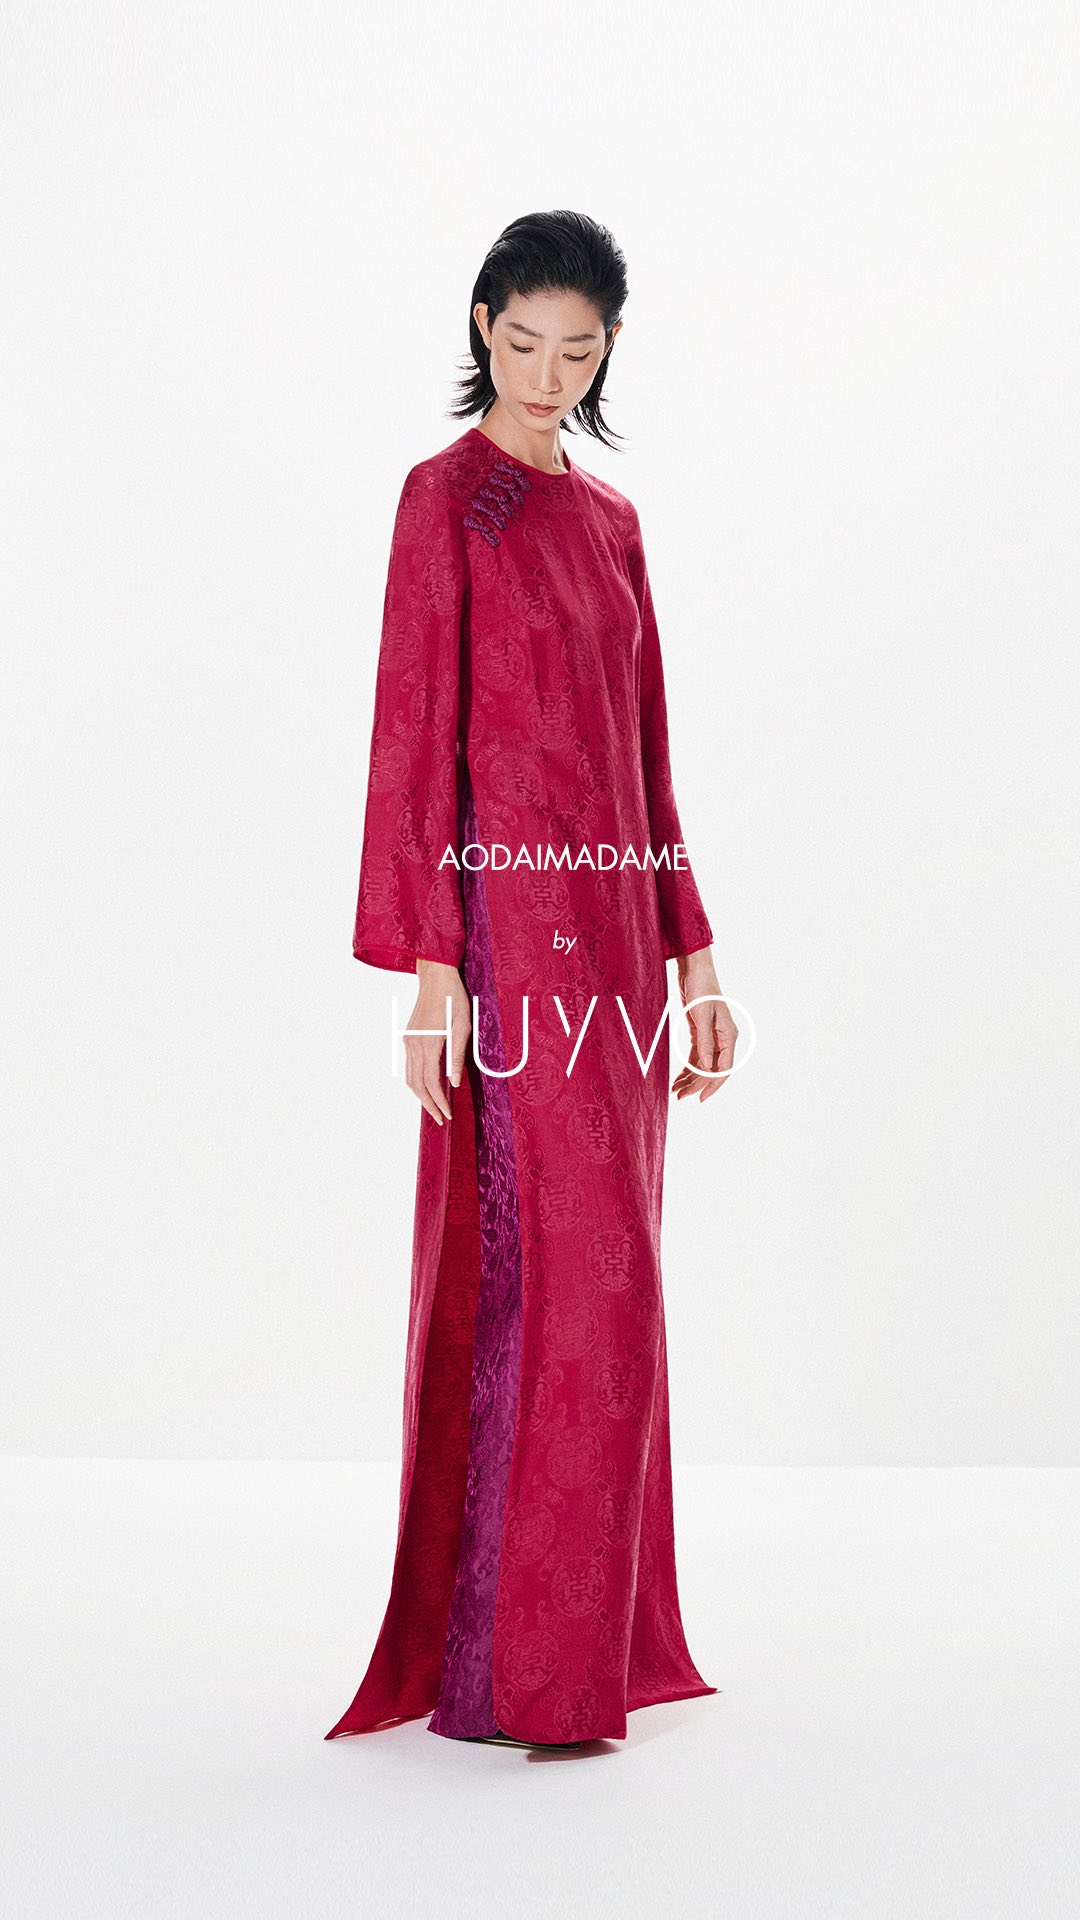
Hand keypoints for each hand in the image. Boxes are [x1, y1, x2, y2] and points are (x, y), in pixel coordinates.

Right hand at [406, 960, 471, 1125]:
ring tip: (435, 1107)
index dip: (439, 1102)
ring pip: (410, 1077)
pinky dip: (418, 1081)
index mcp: (429, 1044)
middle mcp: (414, 1045)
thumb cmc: (454, 999)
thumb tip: (454, 1083)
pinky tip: (428, 1086)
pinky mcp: (409, 1037)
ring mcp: (409, 1041)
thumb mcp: (463, 1027)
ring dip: (421, 1095)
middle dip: (429, 1104)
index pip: (432, 1083)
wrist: (436, 977)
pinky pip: (410, 1066)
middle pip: (417, 1085)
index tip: (448, 1115)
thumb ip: (457, 1057)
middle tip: (441, 1119)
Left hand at [670, 947, 737, 1103]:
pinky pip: (696, 1056)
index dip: (712, 1085)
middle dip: (697, 1084)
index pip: (723, 1068)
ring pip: (703, 1064)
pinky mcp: (701, 1032)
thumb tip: (707, 1066)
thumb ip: (705, 1042)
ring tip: (676, 1090)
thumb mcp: (702, 1016)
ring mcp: (712, 1036)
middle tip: (680, 1096)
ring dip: (690, 1078)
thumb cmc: (702, 989)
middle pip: (712, 1069)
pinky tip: (678, 1078)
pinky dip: (688, 1067)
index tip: (700, 1098)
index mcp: (728, 1036)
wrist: (695, 970)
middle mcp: (723, 1039)